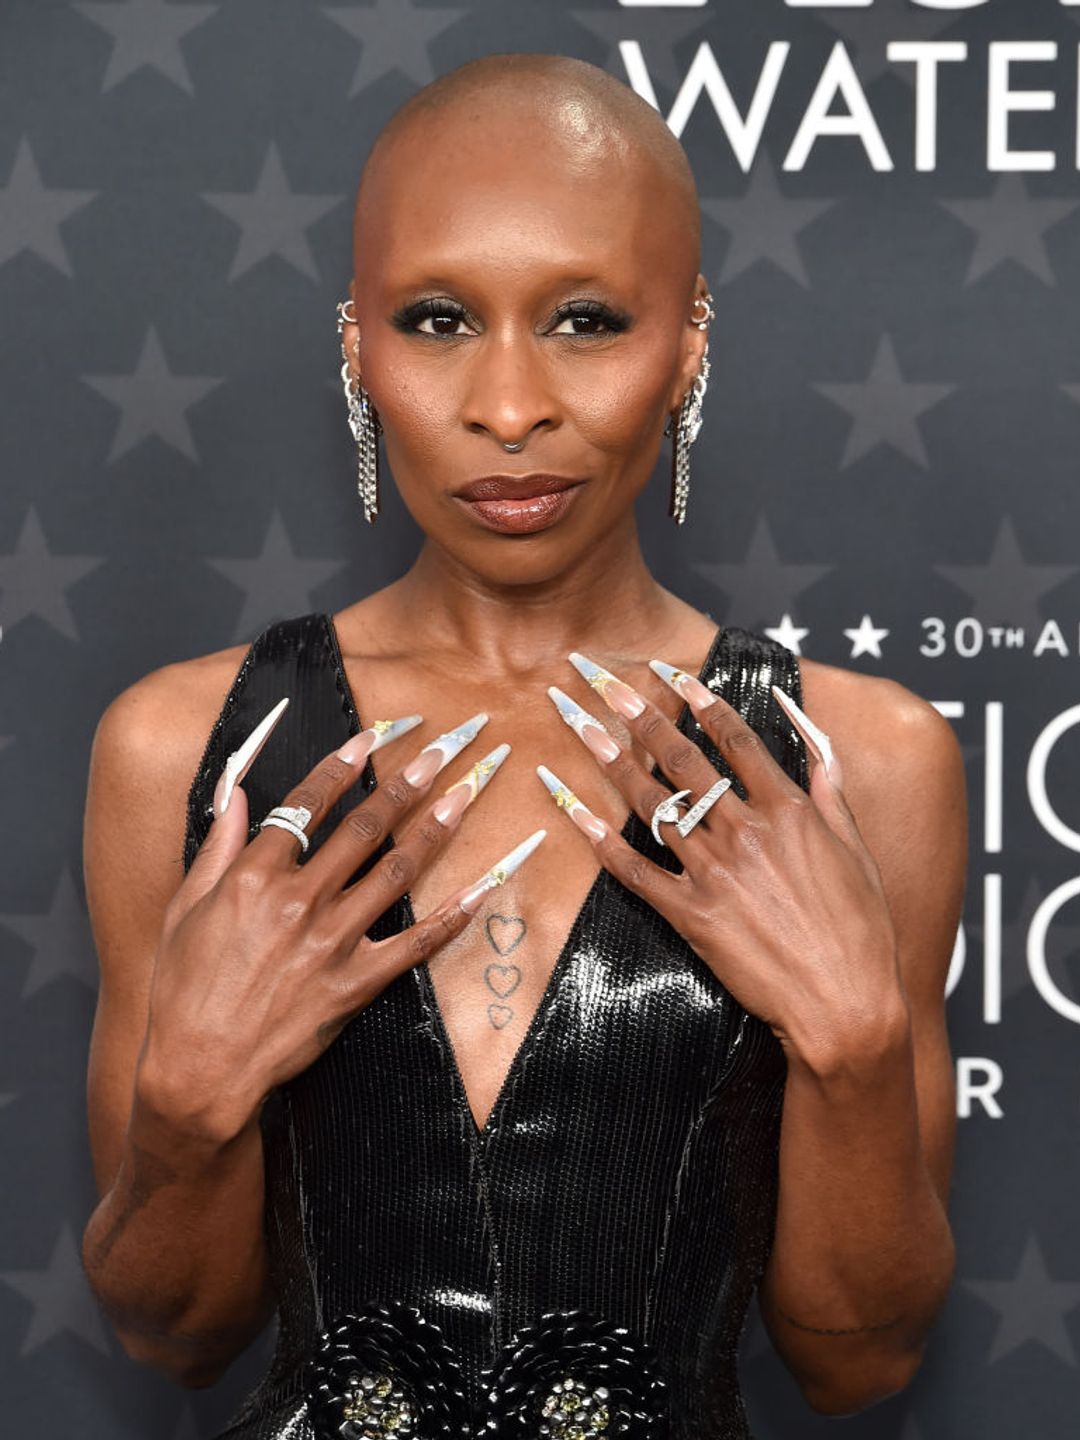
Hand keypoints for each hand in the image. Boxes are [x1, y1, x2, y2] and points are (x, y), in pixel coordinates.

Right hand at [139, 704, 540, 1139]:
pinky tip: (486, 884)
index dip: (344, 765)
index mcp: (255, 877)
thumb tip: (237, 794)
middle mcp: (298, 901)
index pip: (309, 805)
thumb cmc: (183, 990)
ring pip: (396, 872)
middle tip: (444, 746)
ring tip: (469, 791)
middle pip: (364, 827)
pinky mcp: (356, 983)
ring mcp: (332, 942)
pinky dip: (456, 914)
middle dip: (408, 780)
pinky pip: (417, 944)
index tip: (374, 735)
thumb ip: (218, 847)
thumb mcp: (184, 909)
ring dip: (436, 828)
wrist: (199, 1070)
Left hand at [538, 656, 903, 1066]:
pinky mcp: (690, 914)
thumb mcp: (855, 845)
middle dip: (638, 713)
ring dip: (609, 759)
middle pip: (682, 759)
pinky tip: (568, 806)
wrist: (845, 1004)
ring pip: (652, 803)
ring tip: (578, 724)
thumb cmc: (860, 928)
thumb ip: (828, 782)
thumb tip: (807, 729)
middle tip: (602, 679)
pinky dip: (597, 836)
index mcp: (789, 809)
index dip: (699, 701)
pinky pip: (633, 869)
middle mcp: (746, 831)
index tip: (670, 674)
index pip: (734, 739)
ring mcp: (714, 872)